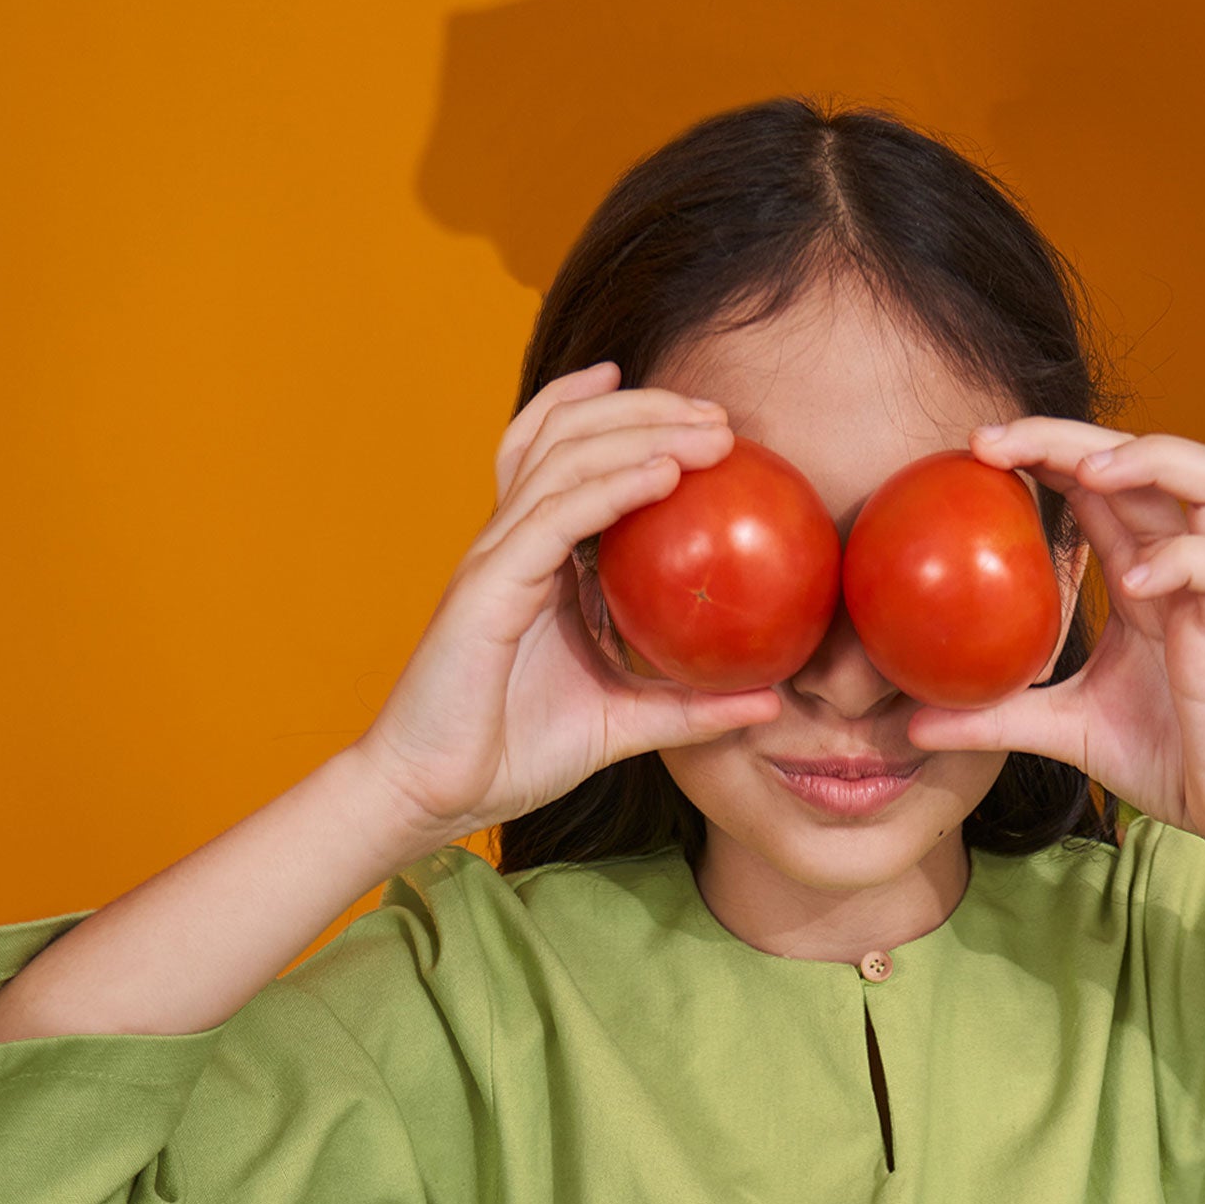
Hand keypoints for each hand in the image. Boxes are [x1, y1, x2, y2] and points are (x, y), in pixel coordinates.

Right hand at [353, 362, 781, 839]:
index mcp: (534, 560)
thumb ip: (688, 707)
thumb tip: (770, 703)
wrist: (434, 793)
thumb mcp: (622, 724)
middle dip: (647, 410)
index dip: (631, 423)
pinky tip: (664, 473)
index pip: (573, 459)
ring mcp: (495, 556)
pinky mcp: (487, 584)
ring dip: (643, 432)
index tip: (707, 424)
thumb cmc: (512, 754)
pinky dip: (612, 485)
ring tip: (710, 433)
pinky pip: (555, 516)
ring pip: (566, 458)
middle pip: (572, 437)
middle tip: (719, 416)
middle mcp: (511, 543)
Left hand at [904, 422, 1204, 853]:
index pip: (1097, 482)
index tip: (975, 450)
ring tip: (1091, 472)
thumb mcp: (1056, 731)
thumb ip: (992, 719)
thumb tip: (910, 726)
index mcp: (1141, 574)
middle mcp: (1181, 567)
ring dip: (1155, 459)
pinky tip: (1133, 583)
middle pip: (1146, 458)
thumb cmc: (1164, 758)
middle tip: (996, 442)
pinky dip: (1181, 560)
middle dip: (1072, 433)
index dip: (1044, 448)